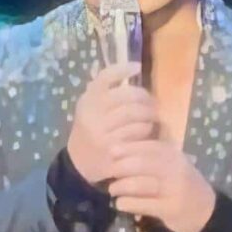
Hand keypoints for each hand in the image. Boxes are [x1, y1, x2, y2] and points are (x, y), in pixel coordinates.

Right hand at [65, 64, 155, 187]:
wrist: (79, 163)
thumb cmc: (90, 129)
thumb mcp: (90, 107)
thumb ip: (105, 89)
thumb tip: (132, 67)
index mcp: (87, 102)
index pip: (105, 77)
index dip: (123, 69)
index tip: (137, 67)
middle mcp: (92, 116)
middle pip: (128, 97)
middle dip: (146, 98)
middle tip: (153, 102)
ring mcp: (102, 135)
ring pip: (136, 115)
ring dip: (150, 115)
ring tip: (152, 117)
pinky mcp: (114, 151)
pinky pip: (139, 134)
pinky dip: (148, 130)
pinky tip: (148, 131)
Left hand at [108, 134, 216, 231]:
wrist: (206, 211)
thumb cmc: (183, 185)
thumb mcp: (173, 165)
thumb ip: (152, 158)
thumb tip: (118, 152)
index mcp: (175, 156)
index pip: (148, 147)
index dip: (127, 148)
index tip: (111, 152)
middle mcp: (176, 170)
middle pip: (141, 164)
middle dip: (120, 167)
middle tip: (109, 173)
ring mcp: (174, 190)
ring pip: (140, 184)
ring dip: (121, 187)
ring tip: (113, 190)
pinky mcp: (170, 209)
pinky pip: (143, 204)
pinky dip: (128, 203)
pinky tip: (120, 204)